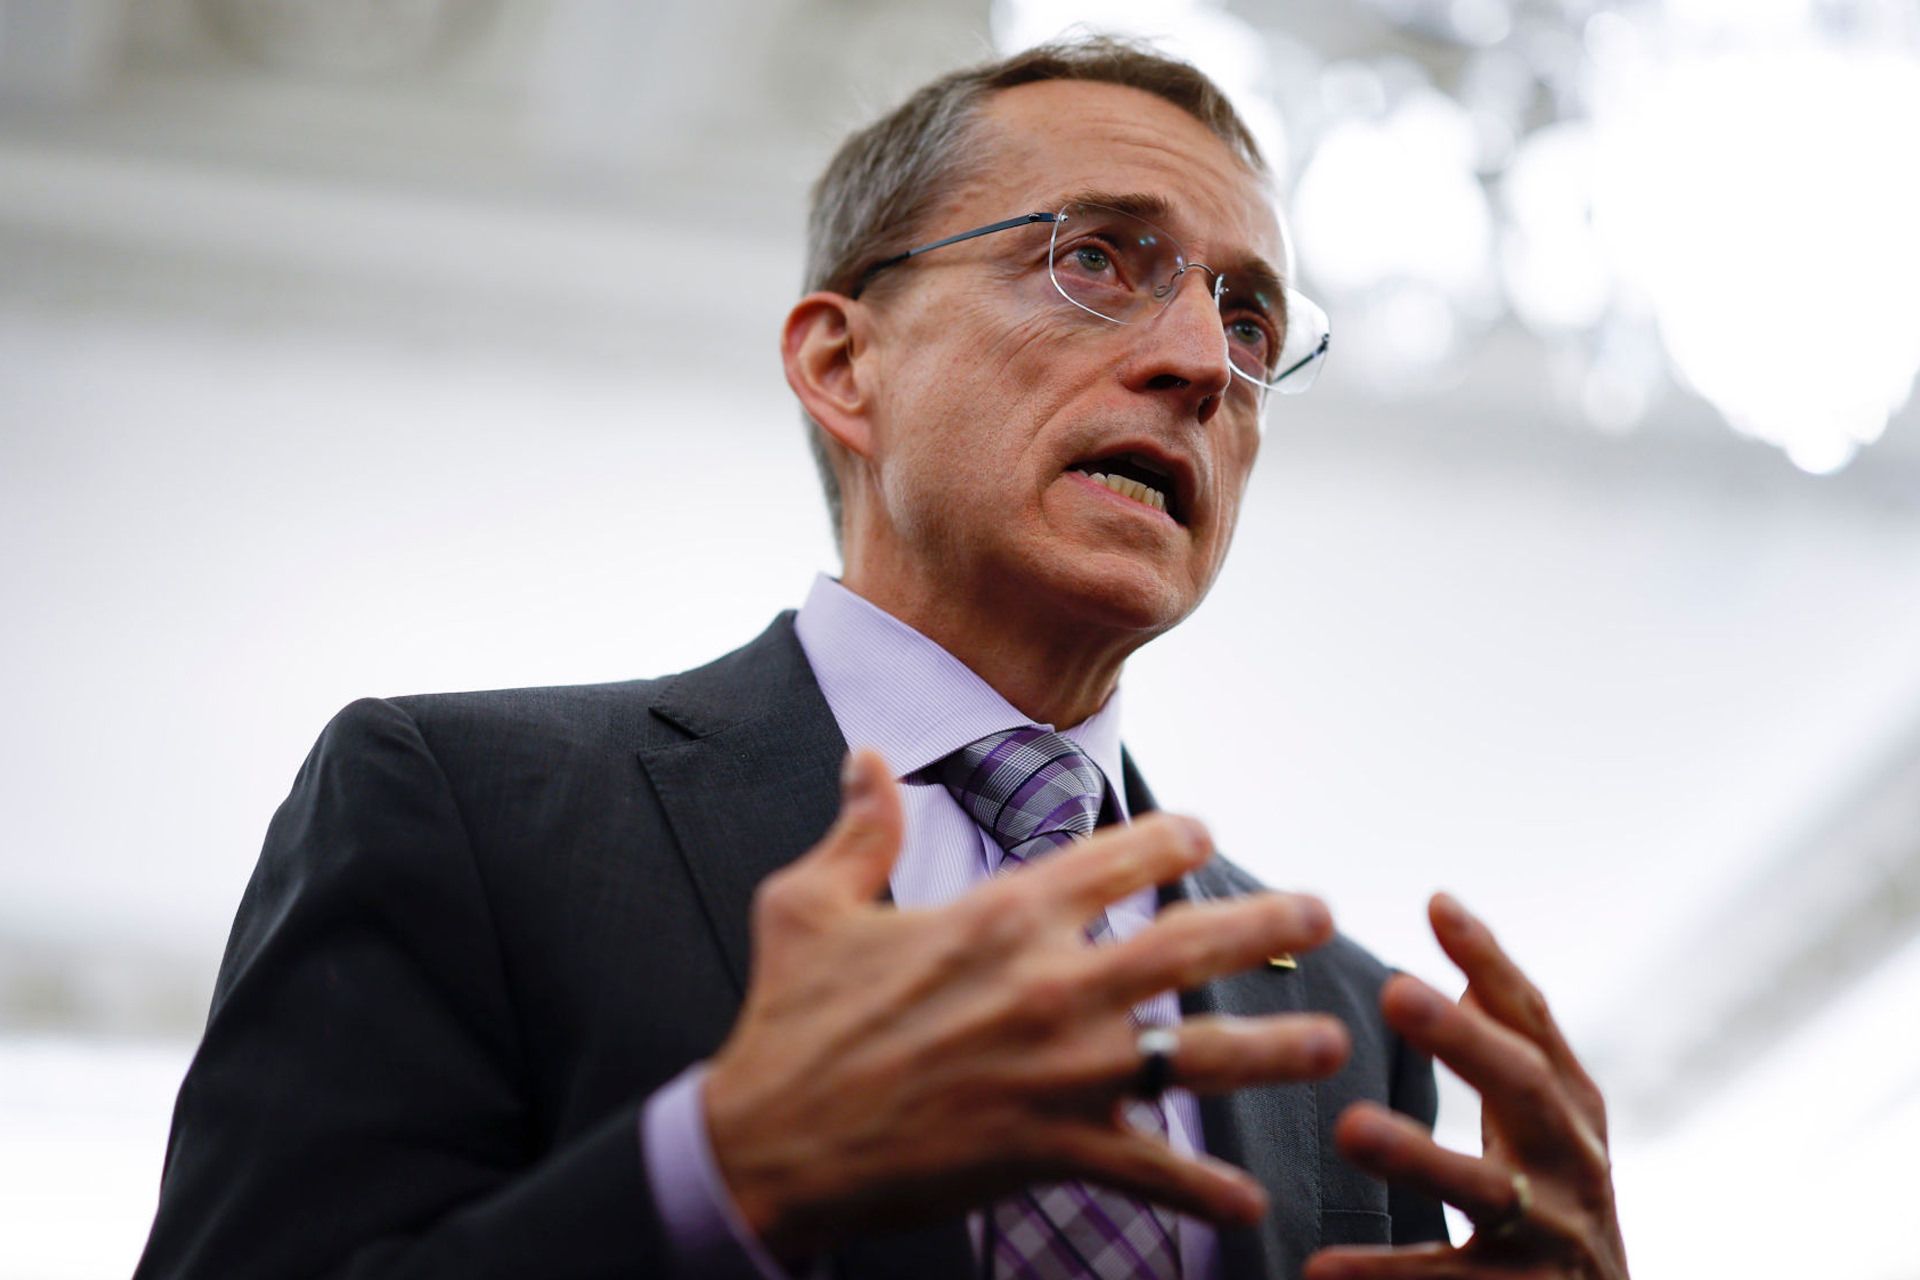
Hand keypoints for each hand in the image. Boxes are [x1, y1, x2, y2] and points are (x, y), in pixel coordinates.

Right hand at [703, 749, 1347, 1258]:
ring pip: (1199, 1056)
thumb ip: (857, 828)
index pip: (1115, 857)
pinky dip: (1203, 1194)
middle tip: (1320, 911)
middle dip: (1267, 923)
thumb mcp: (809, 904)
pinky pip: (1149, 1174)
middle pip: (1189, 944)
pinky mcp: (1049, 1150)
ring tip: (1330, 1044)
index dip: (1171, 839)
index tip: (1201, 833)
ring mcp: (1058, 1072)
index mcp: (999, 915)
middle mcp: (1047, 984)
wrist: (767, 1143)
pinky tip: (1247, 1205)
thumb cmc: (790, 1020)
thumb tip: (863, 757)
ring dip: (1274, 1049)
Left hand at [1306, 894, 1628, 1279]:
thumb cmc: (1556, 1204)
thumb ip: (1505, 1036)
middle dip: (1464, 1038)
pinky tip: (1317, 1269)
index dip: (1491, 961)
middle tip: (1396, 989)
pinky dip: (1384, 1276)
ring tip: (1351, 1126)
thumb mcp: (1545, 1120)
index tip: (1438, 904)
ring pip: (1483, 1191)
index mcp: (1572, 1109)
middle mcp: (1573, 1163)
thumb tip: (1451, 927)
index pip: (1532, 1021)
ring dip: (1419, 1155)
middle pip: (1525, 1087)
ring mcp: (1552, 1234)